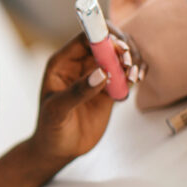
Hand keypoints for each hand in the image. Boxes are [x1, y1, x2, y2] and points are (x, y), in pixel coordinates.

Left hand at [30, 29, 144, 163]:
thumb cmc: (50, 128)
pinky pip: (126, 73)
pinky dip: (135, 73)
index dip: (104, 38)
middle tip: (129, 64)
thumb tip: (101, 73)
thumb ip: (78, 91)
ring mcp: (96, 76)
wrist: (59, 149)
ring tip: (134, 78)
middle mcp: (80, 65)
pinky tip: (135, 82)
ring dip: (132, 61)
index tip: (119, 49)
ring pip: (120, 56)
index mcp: (62, 63)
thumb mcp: (58, 110)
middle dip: (123, 48)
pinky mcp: (109, 89)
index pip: (85, 38)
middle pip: (107, 42)